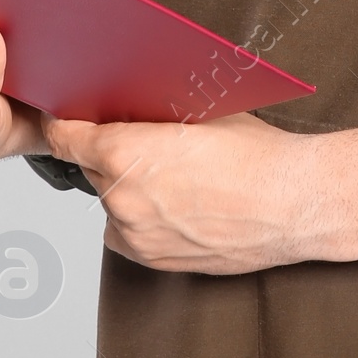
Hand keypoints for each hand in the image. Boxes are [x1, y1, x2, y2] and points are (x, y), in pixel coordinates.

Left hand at [36, 106, 357, 273]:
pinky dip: (142, 215)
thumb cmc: (256, 153)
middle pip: (89, 167)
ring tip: (173, 174)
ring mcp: (135, 235)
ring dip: (127, 185)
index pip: (62, 135)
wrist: (296, 204)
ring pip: (110, 200)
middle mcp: (119, 198)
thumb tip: (122, 97)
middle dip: (108, 151)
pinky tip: (179, 202)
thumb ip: (149, 108)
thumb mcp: (198, 107)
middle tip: (141, 139)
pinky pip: (129, 231)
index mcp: (123, 153)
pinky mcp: (151, 260)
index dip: (65, 121)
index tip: (69, 114)